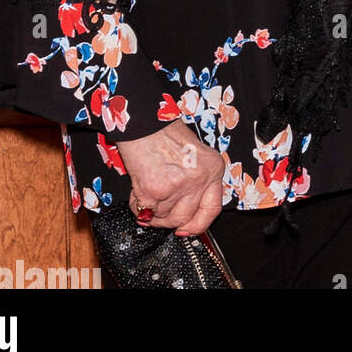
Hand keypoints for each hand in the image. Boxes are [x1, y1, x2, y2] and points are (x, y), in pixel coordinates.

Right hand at [116, 121, 224, 235]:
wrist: (145, 122)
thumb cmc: (166, 133)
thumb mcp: (195, 155)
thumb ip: (197, 181)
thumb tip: (187, 210)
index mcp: (213, 169)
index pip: (213, 209)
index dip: (198, 224)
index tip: (187, 229)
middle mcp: (199, 179)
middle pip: (185, 218)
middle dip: (169, 219)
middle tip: (159, 209)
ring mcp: (178, 187)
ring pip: (164, 217)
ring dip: (153, 211)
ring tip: (148, 191)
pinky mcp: (155, 192)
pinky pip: (145, 212)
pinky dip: (138, 206)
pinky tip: (138, 191)